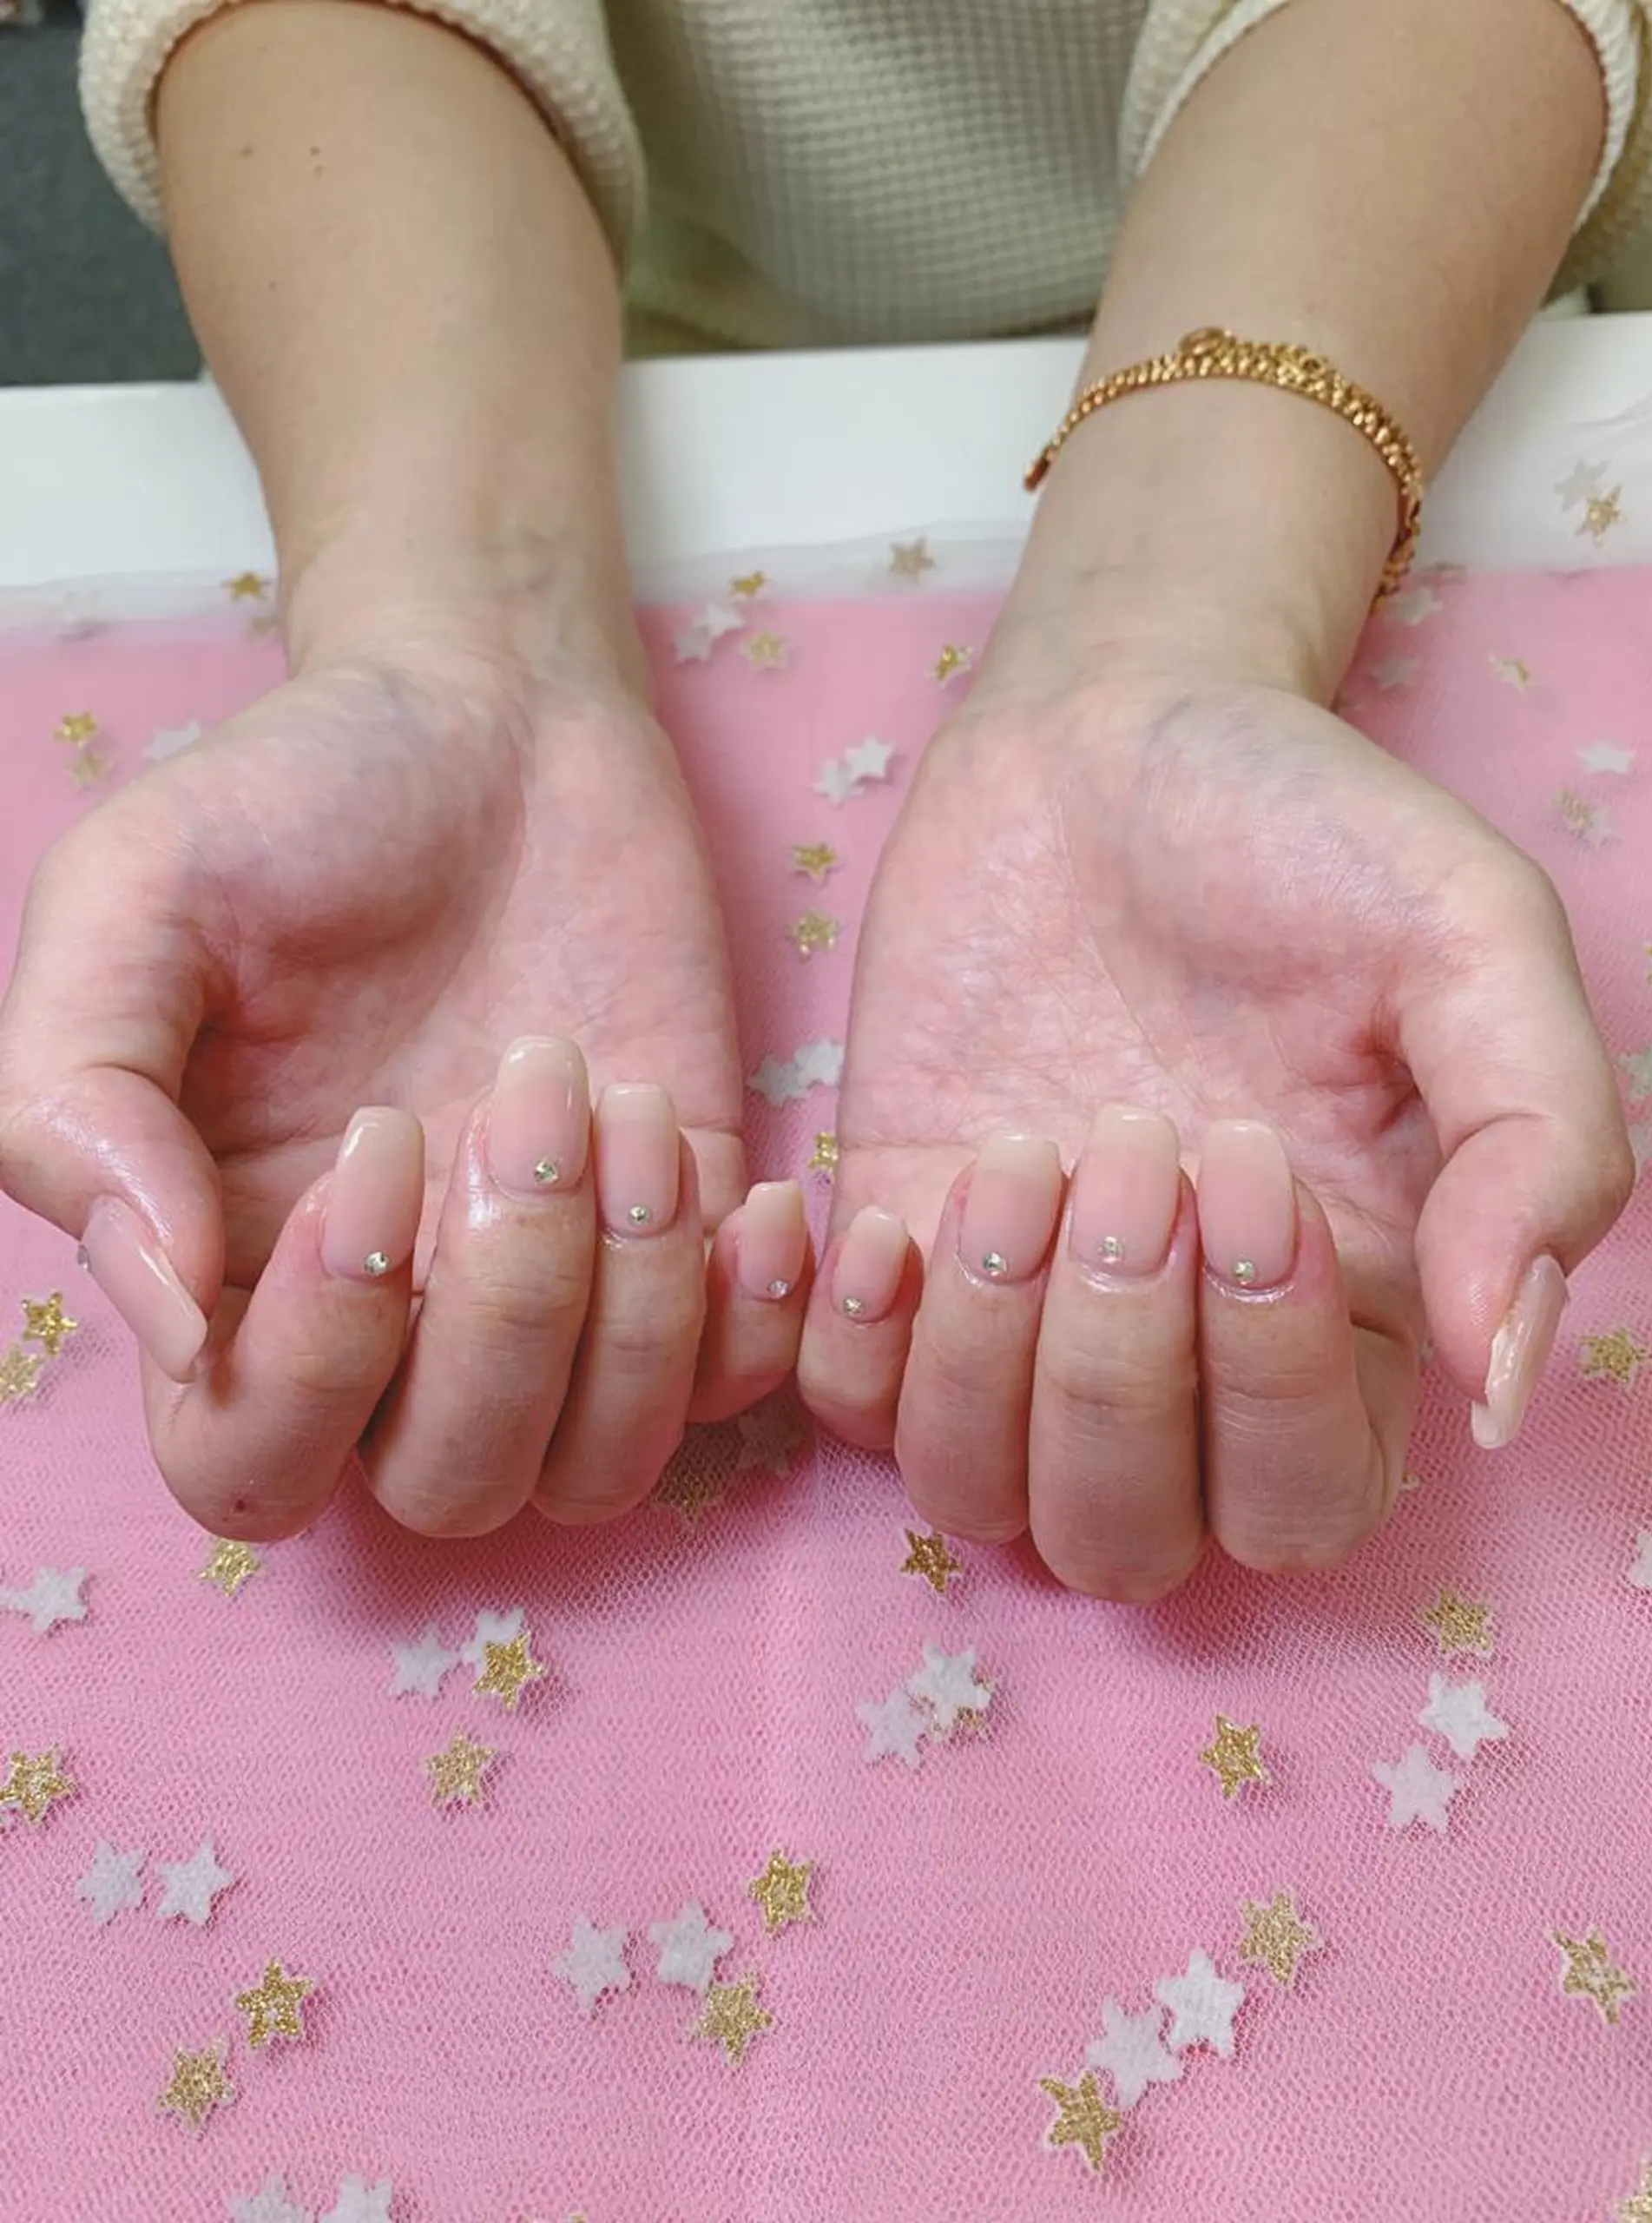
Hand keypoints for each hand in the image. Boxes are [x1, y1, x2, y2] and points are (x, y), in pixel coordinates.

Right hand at [0, 636, 808, 1538]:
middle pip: (446, 1488)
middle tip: (516, 1101)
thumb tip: (159, 1305)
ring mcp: (551, 1298)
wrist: (494, 722)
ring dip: (630, 1309)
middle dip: (502, 1319)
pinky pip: (736, 1390)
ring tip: (624, 1108)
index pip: (249, 1461)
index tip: (375, 1143)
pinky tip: (747, 1188)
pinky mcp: (681, 1248)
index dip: (316, 1357)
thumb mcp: (131, 903)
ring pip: (596, 1465)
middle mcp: (395, 1325)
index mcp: (236, 1272)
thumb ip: (74, 1101)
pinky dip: (753, 1320)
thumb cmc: (298, 804)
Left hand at [799, 668, 1630, 1595]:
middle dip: (1118, 1369)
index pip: (1308, 1499)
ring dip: (984, 1355)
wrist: (1105, 733)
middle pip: (1129, 1536)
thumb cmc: (1302, 833)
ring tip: (1017, 1149)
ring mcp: (1015, 1317)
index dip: (1273, 1381)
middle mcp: (1174, 1355)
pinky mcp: (891, 1251)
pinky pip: (837, 1406)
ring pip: (978, 1496)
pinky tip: (879, 1206)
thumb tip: (1502, 1382)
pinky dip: (836, 1341)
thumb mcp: (1471, 944)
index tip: (1251, 1161)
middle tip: (1132, 1141)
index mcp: (1337, 1319)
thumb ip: (1540, 1147)